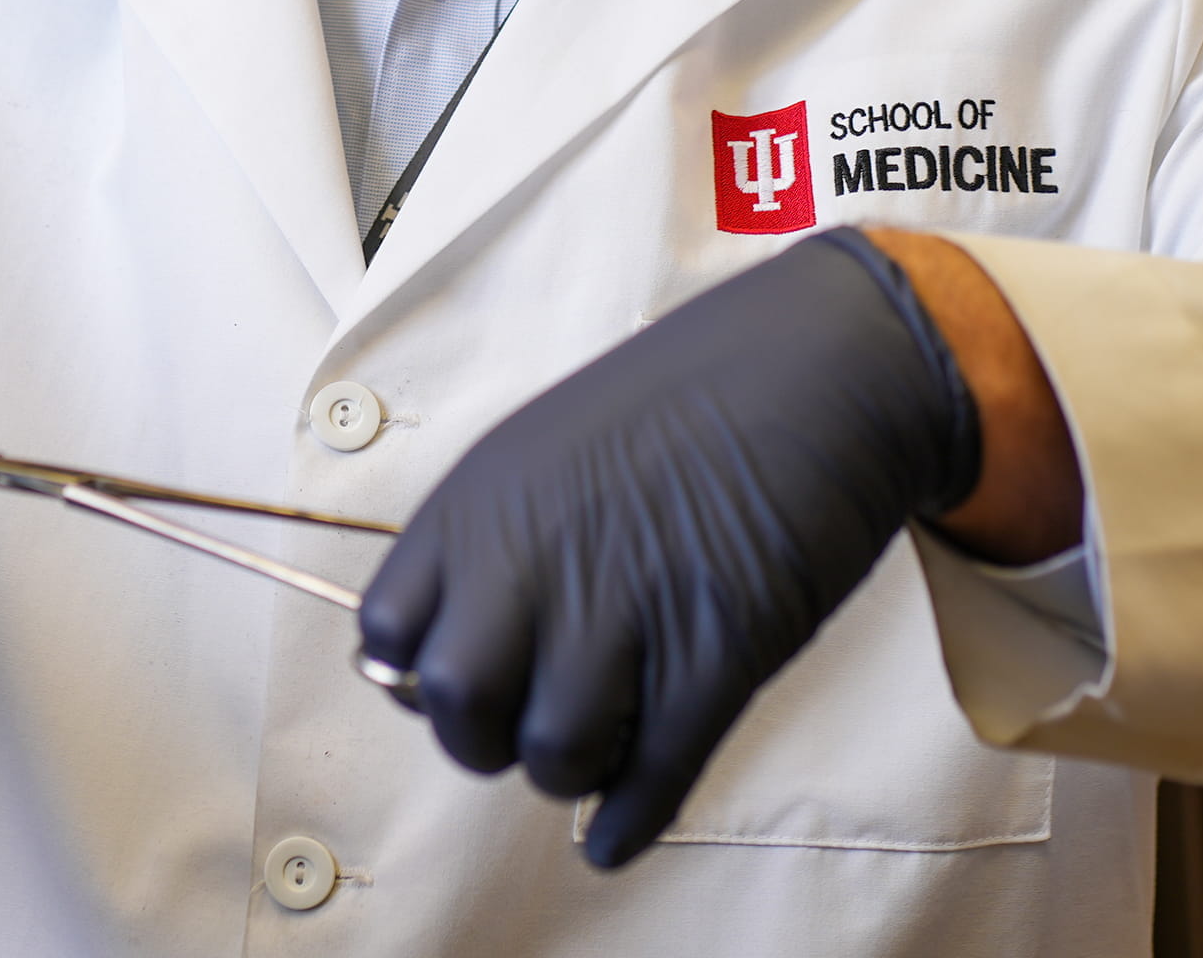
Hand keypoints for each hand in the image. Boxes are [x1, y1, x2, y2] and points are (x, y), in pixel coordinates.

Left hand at [355, 228, 981, 866]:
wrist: (814, 366)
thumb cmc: (682, 404)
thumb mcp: (545, 449)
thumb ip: (488, 546)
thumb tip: (439, 661)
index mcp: (481, 502)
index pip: (388, 633)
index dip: (417, 678)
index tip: (456, 687)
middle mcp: (537, 557)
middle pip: (458, 709)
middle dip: (486, 740)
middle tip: (531, 724)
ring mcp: (628, 606)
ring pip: (552, 755)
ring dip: (572, 770)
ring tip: (600, 741)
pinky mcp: (716, 649)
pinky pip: (651, 772)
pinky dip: (628, 820)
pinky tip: (616, 836)